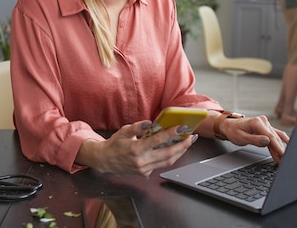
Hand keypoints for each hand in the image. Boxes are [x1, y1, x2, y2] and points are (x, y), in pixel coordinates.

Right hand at [77, 120, 196, 175]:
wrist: (105, 161)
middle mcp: (141, 161)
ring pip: (167, 161)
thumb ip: (138, 126)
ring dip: (180, 152)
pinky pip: (161, 165)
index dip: (171, 134)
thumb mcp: (124, 131)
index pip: (157, 141)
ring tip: (187, 142)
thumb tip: (150, 123)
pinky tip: (175, 149)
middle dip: (183, 145)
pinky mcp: (145, 173)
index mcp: (136, 149)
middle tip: (192, 137)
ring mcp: (144, 169)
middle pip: (168, 154)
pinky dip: (170, 157)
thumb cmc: (115, 144)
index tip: (182, 128)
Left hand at [219, 115, 289, 162]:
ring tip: (283, 159)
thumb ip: (255, 140)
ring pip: (275, 137)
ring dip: (279, 148)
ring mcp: (265, 124)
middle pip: (274, 138)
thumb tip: (267, 141)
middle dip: (280, 150)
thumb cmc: (233, 131)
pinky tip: (286, 146)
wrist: (230, 126)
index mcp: (257, 123)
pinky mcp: (266, 127)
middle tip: (284, 161)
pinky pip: (274, 135)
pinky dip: (278, 142)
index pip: (270, 137)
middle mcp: (263, 121)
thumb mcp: (241, 137)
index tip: (283, 155)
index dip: (278, 147)